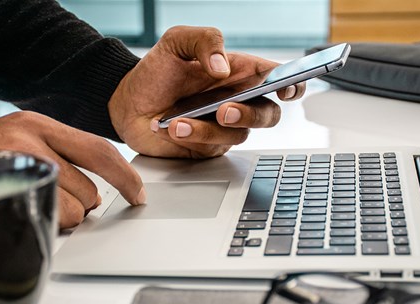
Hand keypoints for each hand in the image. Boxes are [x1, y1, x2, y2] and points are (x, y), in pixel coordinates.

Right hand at [0, 111, 144, 228]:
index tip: (137, 193)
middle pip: (90, 188)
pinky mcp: (6, 187)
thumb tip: (101, 190)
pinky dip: (45, 223)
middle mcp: (30, 138)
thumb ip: (61, 155)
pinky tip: (24, 210)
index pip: (99, 150)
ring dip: (62, 216)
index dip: (125, 175)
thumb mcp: (21, 140)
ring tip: (32, 202)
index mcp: (39, 124)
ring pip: (73, 208)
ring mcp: (17, 163)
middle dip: (82, 204)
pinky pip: (50, 218)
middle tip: (56, 200)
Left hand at [109, 26, 304, 157]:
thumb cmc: (156, 71)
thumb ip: (205, 40)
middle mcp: (238, 101)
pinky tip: (172, 127)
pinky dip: (192, 137)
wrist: (126, 102)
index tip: (286, 89)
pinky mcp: (207, 147)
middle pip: (269, 114)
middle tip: (224, 110)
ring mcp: (224, 127)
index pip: (278, 78)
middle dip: (251, 114)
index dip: (292, 84)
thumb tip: (224, 66)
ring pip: (239, 134)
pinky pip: (212, 147)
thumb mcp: (176, 41)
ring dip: (209, 128)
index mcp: (240, 73)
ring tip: (179, 120)